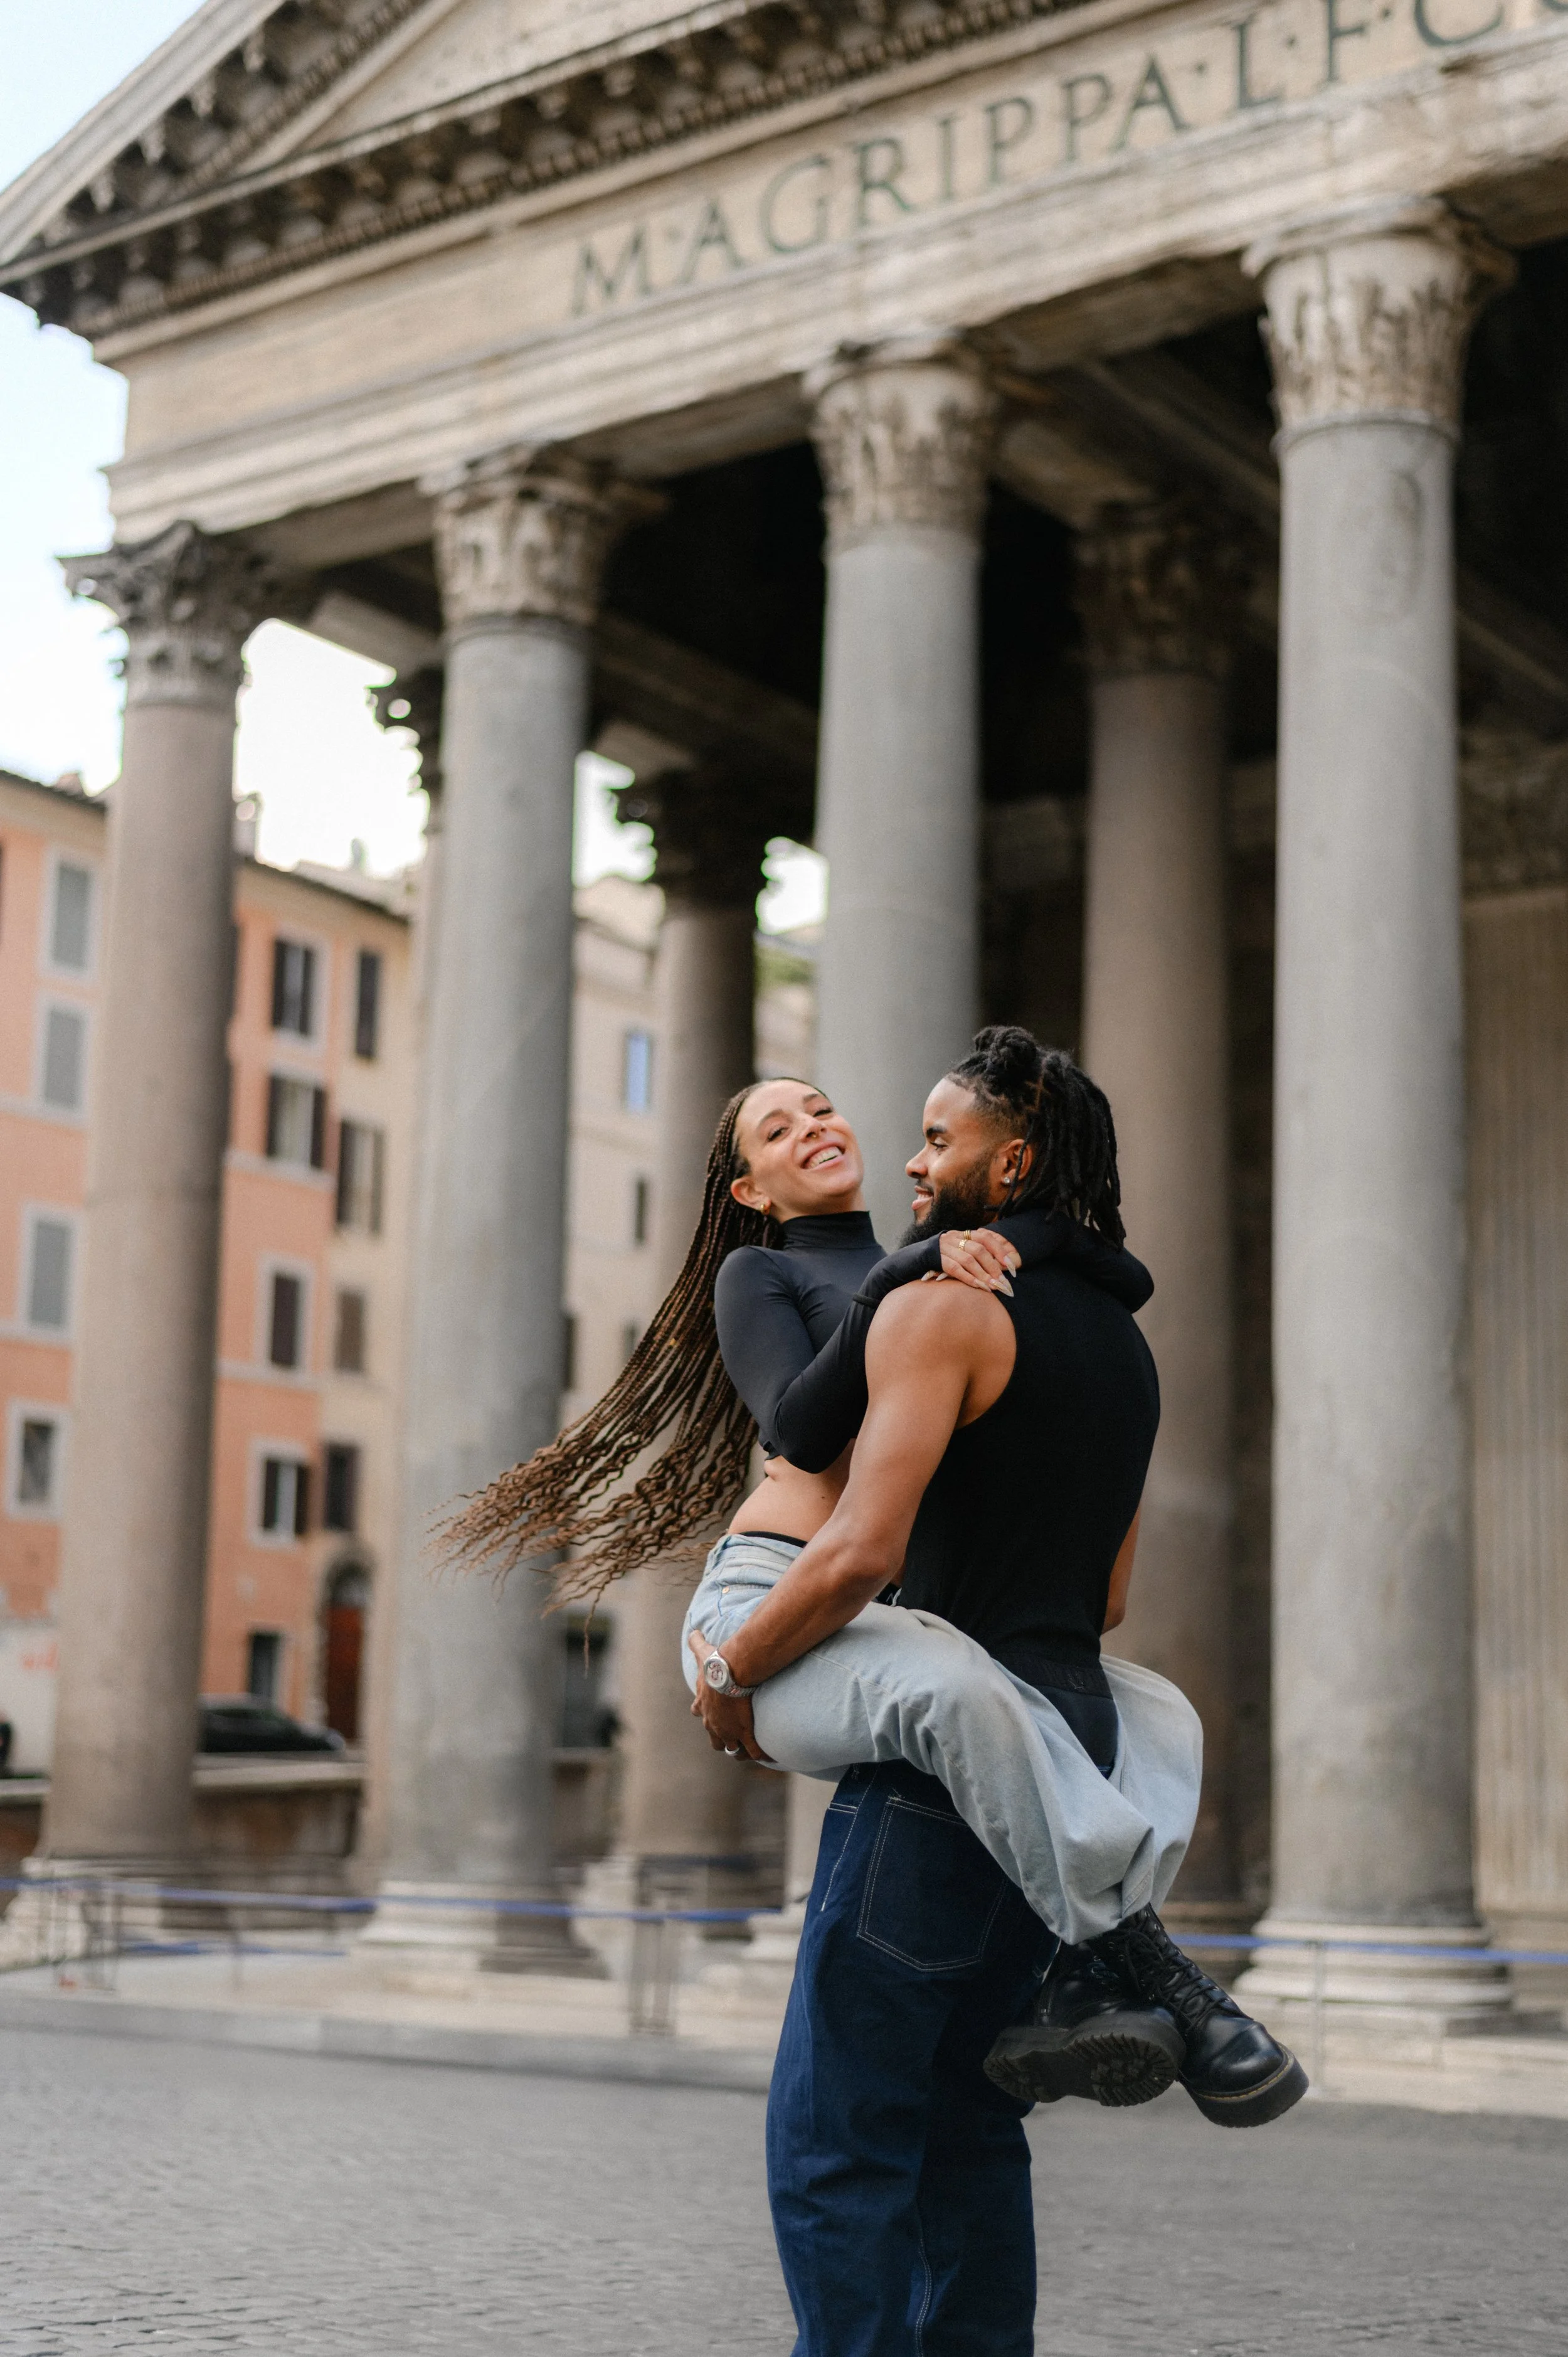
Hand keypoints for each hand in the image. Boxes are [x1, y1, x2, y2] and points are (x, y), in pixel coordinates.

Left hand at [688, 1631, 773, 1762]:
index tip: (713, 1713)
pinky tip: (770, 1758)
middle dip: (722, 1740)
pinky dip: (762, 1755)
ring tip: (748, 1751)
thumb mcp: (702, 1652)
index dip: (705, 1715)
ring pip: (732, 1749)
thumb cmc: (714, 1664)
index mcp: (702, 1706)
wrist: (729, 1672)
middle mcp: (712, 1723)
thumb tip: (693, 1631)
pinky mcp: (744, 1733)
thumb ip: (696, 1642)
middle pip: (714, 1740)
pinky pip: (754, 1751)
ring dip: (739, 1750)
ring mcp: (728, 1730)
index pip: (699, 1714)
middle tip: (731, 1736)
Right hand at [937, 1227, 1018, 1293]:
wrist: (915, 1258)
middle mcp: (954, 1238)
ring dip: (983, 1275)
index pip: (986, 1237)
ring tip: (993, 1287)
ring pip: (968, 1260)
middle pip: (979, 1250)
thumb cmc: (944, 1257)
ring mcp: (944, 1248)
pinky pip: (954, 1268)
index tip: (1011, 1266)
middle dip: (993, 1267)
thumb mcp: (960, 1251)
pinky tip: (978, 1286)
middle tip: (1003, 1283)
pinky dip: (968, 1278)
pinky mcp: (936, 1259)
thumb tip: (1001, 1270)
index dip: (1000, 1251)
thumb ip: (977, 1256)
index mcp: (963, 1234)